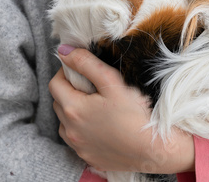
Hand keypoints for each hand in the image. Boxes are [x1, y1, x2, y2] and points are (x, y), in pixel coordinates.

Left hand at [48, 46, 194, 173]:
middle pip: (58, 102)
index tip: (84, 71)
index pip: (55, 83)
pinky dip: (83, 130)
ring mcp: (78, 146)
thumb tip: (63, 51)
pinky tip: (102, 126)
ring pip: (65, 122)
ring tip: (98, 107)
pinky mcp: (88, 157)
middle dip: (71, 91)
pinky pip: (77, 139)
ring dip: (74, 111)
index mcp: (73, 109)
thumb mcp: (112, 81)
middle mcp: (70, 130)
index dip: (67, 72)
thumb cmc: (135, 114)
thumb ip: (86, 63)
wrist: (153, 150)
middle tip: (93, 87)